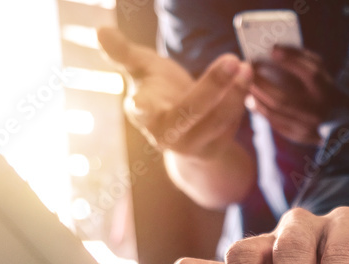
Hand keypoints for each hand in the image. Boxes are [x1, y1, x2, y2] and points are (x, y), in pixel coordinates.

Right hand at [98, 26, 251, 156]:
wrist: (185, 130)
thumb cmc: (160, 93)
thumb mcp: (142, 70)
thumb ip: (123, 52)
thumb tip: (100, 31)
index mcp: (143, 113)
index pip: (141, 110)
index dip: (141, 106)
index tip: (139, 101)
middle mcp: (166, 134)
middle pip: (189, 112)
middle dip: (212, 86)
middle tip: (232, 60)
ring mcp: (192, 145)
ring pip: (216, 120)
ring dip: (234, 92)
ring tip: (244, 66)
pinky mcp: (215, 148)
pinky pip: (231, 124)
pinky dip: (241, 99)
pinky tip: (247, 76)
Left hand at [249, 46, 348, 145]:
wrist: (342, 122)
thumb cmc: (324, 89)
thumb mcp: (321, 71)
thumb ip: (301, 58)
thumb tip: (273, 51)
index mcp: (328, 92)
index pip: (311, 74)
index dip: (292, 60)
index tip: (272, 49)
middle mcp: (319, 112)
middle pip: (283, 99)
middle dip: (261, 83)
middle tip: (247, 69)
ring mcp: (308, 128)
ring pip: (275, 113)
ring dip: (256, 96)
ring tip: (246, 83)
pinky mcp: (298, 137)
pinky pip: (274, 122)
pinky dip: (260, 109)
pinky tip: (252, 99)